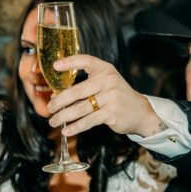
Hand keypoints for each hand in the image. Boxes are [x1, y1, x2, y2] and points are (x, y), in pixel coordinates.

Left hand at [46, 54, 160, 137]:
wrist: (140, 111)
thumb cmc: (117, 97)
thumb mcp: (106, 83)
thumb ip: (85, 86)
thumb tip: (57, 97)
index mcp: (105, 70)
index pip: (86, 61)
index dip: (69, 62)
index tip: (55, 66)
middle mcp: (108, 81)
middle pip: (77, 91)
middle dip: (60, 101)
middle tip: (50, 108)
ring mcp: (111, 97)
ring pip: (80, 108)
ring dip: (64, 116)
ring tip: (54, 121)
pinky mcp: (112, 113)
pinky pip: (89, 121)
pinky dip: (76, 127)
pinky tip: (67, 130)